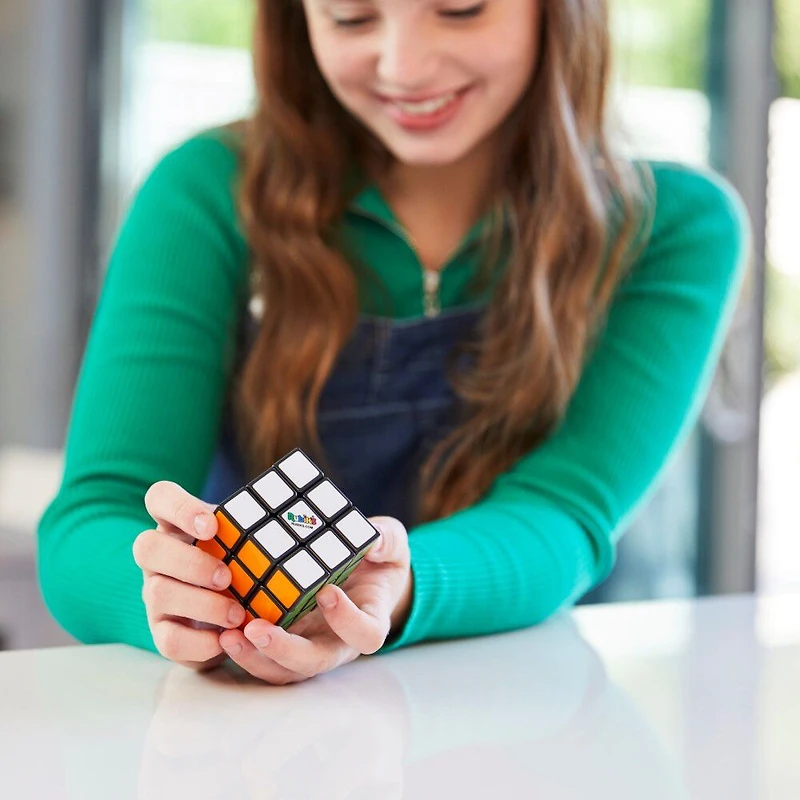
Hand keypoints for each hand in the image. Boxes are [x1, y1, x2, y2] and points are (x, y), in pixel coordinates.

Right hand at [133, 481, 244, 670]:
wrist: (237, 617)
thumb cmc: (246, 565)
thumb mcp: (252, 540)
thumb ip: (262, 526)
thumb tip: (309, 513)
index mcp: (178, 524)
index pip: (160, 497)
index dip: (179, 508)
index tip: (211, 525)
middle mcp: (159, 558)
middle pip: (147, 547)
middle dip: (188, 561)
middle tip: (226, 576)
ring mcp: (156, 595)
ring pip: (158, 593)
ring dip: (202, 604)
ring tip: (238, 613)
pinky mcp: (164, 633)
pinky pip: (168, 639)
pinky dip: (200, 641)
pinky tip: (227, 639)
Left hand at [218, 515, 412, 684]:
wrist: (366, 574)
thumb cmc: (379, 559)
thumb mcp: (390, 543)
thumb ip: (386, 540)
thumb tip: (373, 540)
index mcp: (369, 618)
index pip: (365, 634)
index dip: (347, 620)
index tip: (327, 592)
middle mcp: (337, 641)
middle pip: (313, 662)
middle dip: (283, 650)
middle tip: (256, 629)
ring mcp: (308, 643)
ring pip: (282, 669)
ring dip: (253, 657)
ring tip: (228, 635)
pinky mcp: (284, 638)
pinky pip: (262, 655)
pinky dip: (241, 647)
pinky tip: (220, 627)